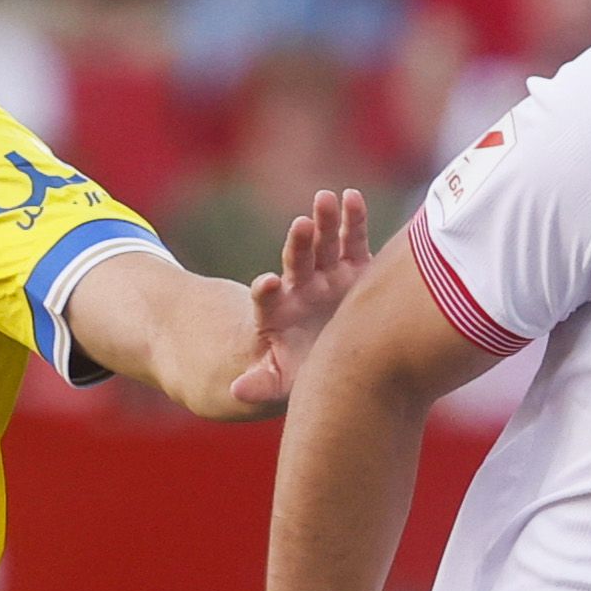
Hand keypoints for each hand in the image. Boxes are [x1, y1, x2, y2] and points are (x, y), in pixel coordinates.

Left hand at [225, 189, 372, 412]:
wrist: (315, 348)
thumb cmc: (294, 369)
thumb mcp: (274, 380)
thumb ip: (260, 384)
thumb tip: (237, 393)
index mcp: (279, 315)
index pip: (268, 300)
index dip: (266, 292)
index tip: (266, 284)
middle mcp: (301, 288)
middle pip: (296, 261)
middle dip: (299, 244)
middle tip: (300, 224)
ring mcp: (326, 275)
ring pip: (323, 244)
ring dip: (325, 222)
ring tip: (325, 199)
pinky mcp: (352, 269)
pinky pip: (352, 241)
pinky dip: (353, 220)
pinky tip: (353, 197)